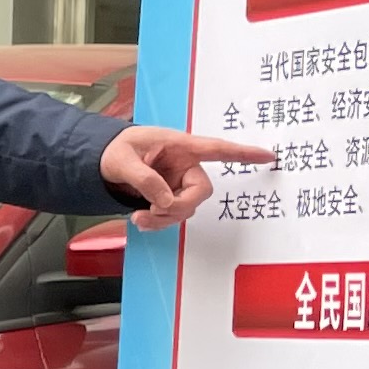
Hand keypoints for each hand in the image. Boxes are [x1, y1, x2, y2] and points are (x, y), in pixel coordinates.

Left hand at [100, 124, 277, 228]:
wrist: (100, 162)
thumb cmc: (114, 150)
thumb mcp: (122, 160)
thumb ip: (144, 179)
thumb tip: (166, 202)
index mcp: (178, 146)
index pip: (216, 149)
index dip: (243, 153)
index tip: (269, 155)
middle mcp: (184, 165)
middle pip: (201, 191)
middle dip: (179, 207)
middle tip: (152, 213)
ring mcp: (178, 182)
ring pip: (187, 208)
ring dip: (165, 218)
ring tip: (138, 218)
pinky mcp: (170, 197)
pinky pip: (174, 215)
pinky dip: (159, 222)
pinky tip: (141, 221)